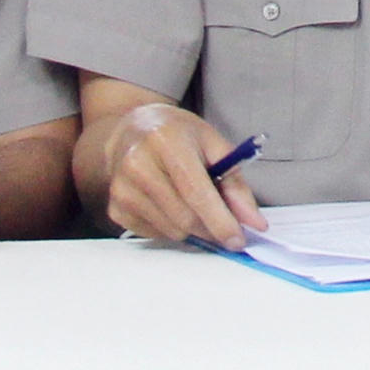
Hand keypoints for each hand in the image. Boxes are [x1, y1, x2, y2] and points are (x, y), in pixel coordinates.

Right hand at [100, 103, 262, 247]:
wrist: (133, 129)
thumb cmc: (179, 134)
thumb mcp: (214, 145)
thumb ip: (236, 184)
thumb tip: (254, 222)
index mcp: (167, 142)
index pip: (196, 193)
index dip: (220, 221)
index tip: (238, 240)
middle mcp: (138, 165)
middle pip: (184, 218)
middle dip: (211, 228)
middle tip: (224, 223)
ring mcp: (122, 189)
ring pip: (171, 231)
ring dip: (192, 228)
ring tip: (194, 204)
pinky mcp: (115, 208)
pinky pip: (154, 234)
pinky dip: (171, 227)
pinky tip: (171, 204)